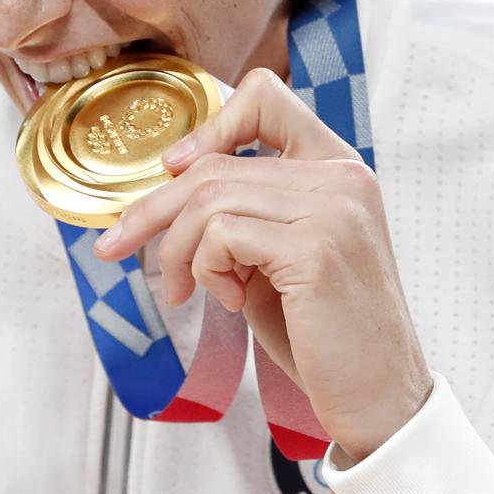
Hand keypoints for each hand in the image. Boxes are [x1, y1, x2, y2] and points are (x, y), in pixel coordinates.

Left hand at [92, 68, 430, 462]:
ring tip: (189, 291)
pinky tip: (226, 300)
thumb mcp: (281, 254)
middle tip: (115, 246)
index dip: (209, 126)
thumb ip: (247, 210)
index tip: (173, 168)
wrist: (378, 395)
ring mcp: (333, 210)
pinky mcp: (315, 250)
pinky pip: (221, 237)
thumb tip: (172, 177)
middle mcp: (342, 177)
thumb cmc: (324, 331)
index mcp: (339, 168)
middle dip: (153, 209)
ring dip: (178, 251)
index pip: (267, 97)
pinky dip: (205, 270)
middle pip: (214, 163)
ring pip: (208, 199)